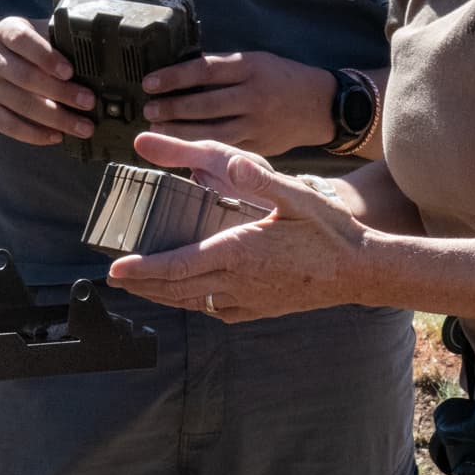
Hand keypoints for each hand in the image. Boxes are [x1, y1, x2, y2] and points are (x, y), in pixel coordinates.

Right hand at [0, 16, 94, 146]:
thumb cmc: (19, 45)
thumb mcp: (33, 31)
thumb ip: (55, 40)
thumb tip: (91, 58)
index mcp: (5, 33)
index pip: (23, 41)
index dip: (47, 57)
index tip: (70, 72)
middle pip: (26, 78)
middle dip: (62, 92)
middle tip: (88, 102)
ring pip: (21, 104)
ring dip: (56, 118)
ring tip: (82, 126)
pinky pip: (9, 126)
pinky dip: (35, 134)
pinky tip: (57, 136)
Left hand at [106, 133, 371, 320]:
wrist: (361, 271)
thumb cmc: (330, 232)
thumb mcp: (299, 197)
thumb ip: (263, 181)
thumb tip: (233, 163)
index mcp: (240, 252)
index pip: (178, 265)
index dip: (143, 269)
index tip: (115, 269)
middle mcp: (238, 282)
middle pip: (176, 290)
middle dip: (141, 286)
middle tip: (114, 279)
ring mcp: (249, 300)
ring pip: (192, 303)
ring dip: (161, 296)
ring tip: (139, 287)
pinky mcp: (259, 310)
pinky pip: (215, 311)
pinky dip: (192, 304)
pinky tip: (188, 297)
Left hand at [140, 51, 338, 154]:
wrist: (321, 105)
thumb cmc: (282, 78)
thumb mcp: (257, 61)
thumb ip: (224, 68)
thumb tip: (180, 75)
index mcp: (251, 67)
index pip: (204, 69)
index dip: (174, 77)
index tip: (149, 83)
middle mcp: (254, 95)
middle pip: (204, 103)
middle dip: (171, 108)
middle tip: (149, 110)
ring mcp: (257, 124)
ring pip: (211, 132)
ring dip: (179, 132)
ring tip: (155, 130)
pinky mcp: (259, 145)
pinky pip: (224, 149)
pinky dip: (200, 149)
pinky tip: (181, 147)